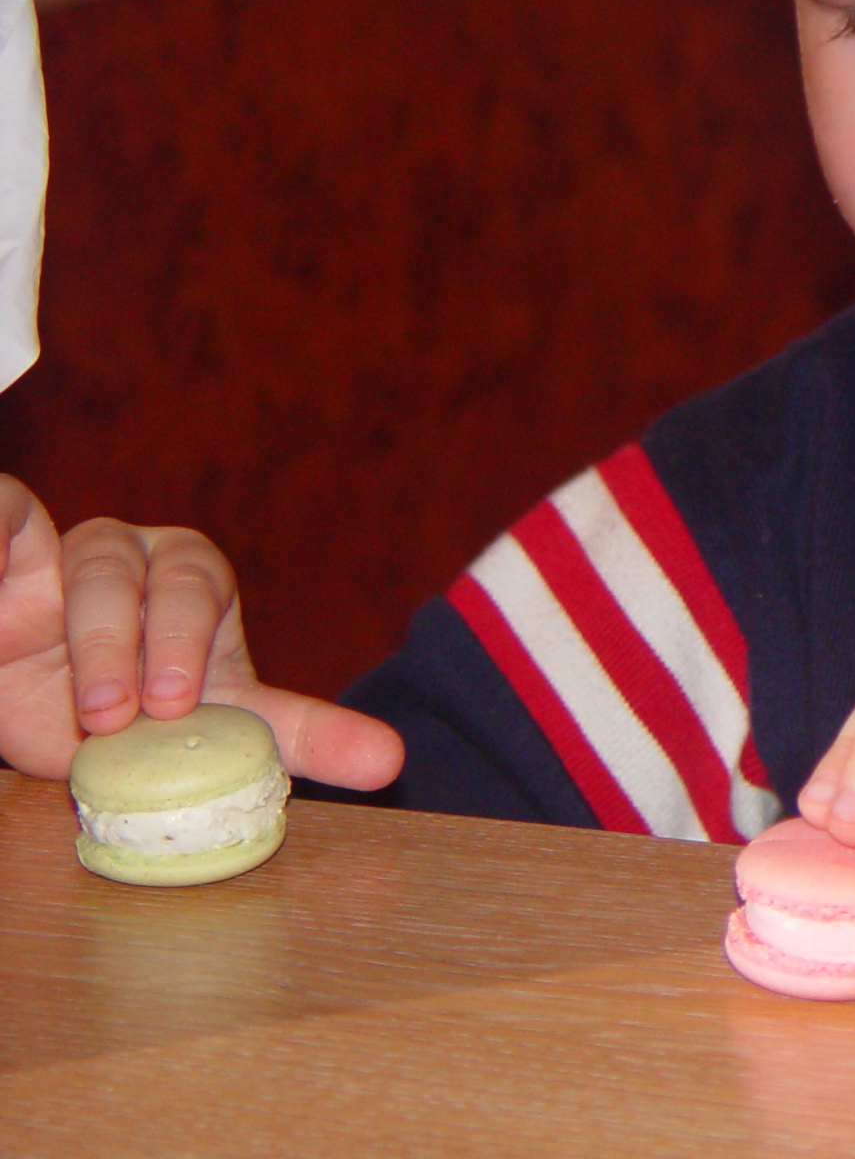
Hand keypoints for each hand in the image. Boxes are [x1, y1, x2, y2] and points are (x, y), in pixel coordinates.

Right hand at [0, 475, 402, 787]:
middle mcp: (139, 556)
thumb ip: (275, 739)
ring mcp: (71, 547)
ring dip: (107, 635)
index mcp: (193, 588)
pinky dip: (10, 547)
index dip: (211, 646)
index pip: (214, 601)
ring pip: (104, 563)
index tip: (196, 702)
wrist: (2, 691)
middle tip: (162, 709)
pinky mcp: (11, 530)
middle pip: (176, 575)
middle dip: (172, 641)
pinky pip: (13, 517)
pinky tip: (11, 590)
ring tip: (101, 711)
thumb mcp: (187, 736)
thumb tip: (394, 758)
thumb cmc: (101, 712)